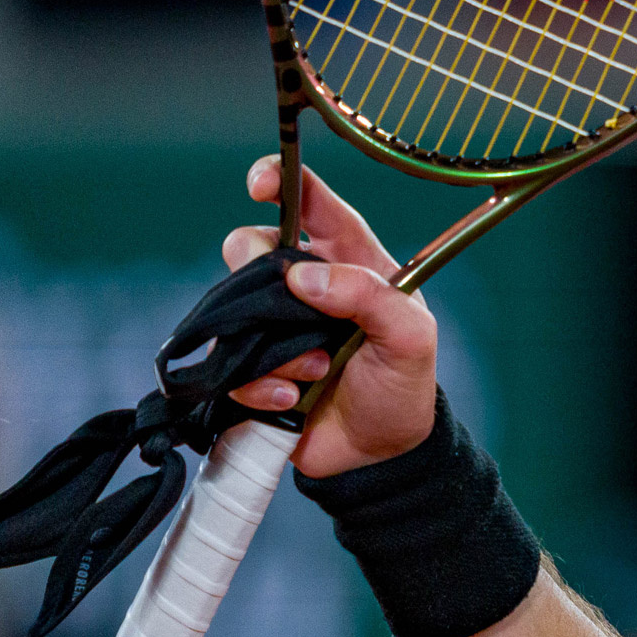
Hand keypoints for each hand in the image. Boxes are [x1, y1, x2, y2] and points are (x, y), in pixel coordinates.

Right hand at [222, 158, 439, 475]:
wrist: (379, 454)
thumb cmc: (402, 386)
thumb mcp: (409, 338)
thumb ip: (370, 296)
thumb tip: (302, 274)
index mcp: (349, 263)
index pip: (310, 205)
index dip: (280, 182)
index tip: (259, 183)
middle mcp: (304, 287)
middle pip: (248, 247)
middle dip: (258, 274)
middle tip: (294, 311)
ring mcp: (271, 326)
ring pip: (231, 307)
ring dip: (273, 345)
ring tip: (315, 371)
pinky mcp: (249, 367)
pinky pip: (227, 363)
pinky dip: (260, 383)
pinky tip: (292, 399)